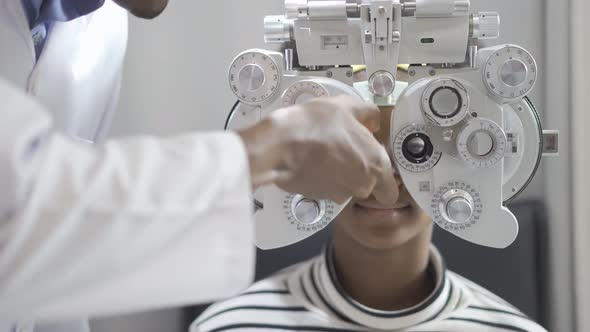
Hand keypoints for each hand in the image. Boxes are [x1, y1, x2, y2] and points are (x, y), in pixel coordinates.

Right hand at [238, 96, 398, 204]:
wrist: (281, 145)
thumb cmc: (318, 124)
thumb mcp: (347, 106)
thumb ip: (368, 114)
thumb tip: (373, 123)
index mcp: (376, 165)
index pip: (390, 192)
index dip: (384, 181)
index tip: (372, 165)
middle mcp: (361, 185)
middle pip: (367, 188)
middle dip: (359, 174)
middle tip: (346, 152)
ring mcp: (338, 194)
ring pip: (346, 189)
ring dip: (340, 175)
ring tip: (325, 153)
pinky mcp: (318, 197)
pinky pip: (326, 189)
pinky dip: (322, 178)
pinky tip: (312, 160)